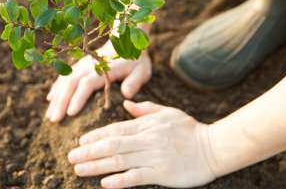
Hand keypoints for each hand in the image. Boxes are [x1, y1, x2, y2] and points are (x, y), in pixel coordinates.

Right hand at [46, 43, 151, 121]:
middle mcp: (89, 66)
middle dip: (61, 102)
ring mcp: (82, 65)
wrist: (126, 40)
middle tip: (54, 120)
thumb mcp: (142, 70)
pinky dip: (56, 88)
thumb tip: (126, 94)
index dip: (78, 98)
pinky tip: (50, 100)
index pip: (87, 84)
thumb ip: (134, 82)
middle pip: (71, 83)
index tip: (70, 113)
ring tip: (49, 116)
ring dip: (56, 98)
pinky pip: (64, 76)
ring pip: (65, 81)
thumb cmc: (135, 60)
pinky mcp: (79, 66)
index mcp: (103, 69)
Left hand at [68, 100, 215, 188]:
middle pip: (112, 145)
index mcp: (147, 125)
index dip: (96, 136)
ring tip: (79, 170)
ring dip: (97, 166)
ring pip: (120, 161)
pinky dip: (119, 180)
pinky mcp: (162, 173)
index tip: (80, 141)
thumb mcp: (167, 112)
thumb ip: (145, 109)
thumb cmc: (189, 129)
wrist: (214, 147)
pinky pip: (137, 177)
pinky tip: (104, 183)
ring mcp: (154, 157)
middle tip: (71, 157)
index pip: (115, 129)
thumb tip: (126, 104)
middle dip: (89, 151)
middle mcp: (147, 140)